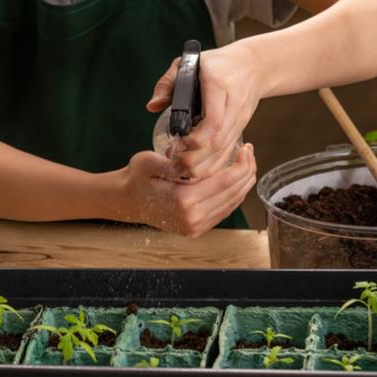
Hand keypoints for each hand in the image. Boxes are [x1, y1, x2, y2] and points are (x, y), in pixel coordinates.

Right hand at [115, 144, 255, 236]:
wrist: (126, 201)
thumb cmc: (137, 178)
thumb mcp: (149, 162)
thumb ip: (173, 162)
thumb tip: (196, 158)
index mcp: (183, 200)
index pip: (226, 181)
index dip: (241, 164)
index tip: (246, 148)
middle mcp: (193, 218)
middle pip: (234, 193)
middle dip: (247, 170)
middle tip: (249, 152)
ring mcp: (195, 227)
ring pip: (232, 203)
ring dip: (243, 183)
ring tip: (246, 164)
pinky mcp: (197, 229)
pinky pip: (224, 210)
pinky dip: (234, 194)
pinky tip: (236, 179)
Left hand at [147, 42, 262, 178]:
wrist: (253, 66)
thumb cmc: (215, 64)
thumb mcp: (188, 64)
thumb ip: (167, 83)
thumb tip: (152, 106)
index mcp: (219, 86)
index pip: (214, 120)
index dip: (196, 139)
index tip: (177, 144)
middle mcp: (233, 105)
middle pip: (218, 141)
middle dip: (195, 157)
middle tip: (174, 161)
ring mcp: (240, 119)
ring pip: (224, 150)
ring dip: (202, 164)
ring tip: (180, 168)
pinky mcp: (241, 128)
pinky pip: (228, 152)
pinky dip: (213, 165)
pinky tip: (196, 170)